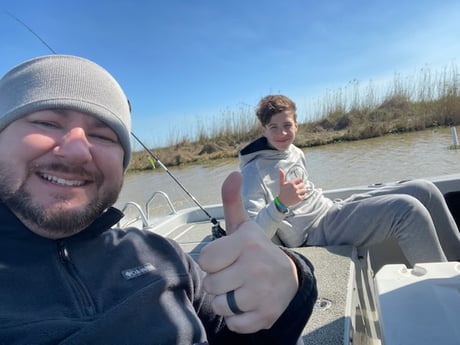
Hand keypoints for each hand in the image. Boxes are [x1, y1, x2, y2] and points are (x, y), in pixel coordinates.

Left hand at [199, 171, 298, 332]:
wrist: (288, 279)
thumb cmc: (256, 251)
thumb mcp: (244, 226)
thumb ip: (232, 201)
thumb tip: (232, 173)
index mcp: (247, 243)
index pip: (206, 261)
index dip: (213, 262)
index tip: (227, 258)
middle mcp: (256, 267)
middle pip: (211, 285)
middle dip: (218, 282)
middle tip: (234, 275)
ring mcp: (262, 293)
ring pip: (220, 305)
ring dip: (225, 301)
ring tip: (240, 289)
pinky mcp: (266, 316)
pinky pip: (233, 323)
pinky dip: (237, 318)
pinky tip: (248, 304)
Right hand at [278, 168, 306, 206]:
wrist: (282, 201)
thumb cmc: (282, 192)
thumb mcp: (282, 183)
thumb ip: (282, 176)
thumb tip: (280, 169)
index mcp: (291, 183)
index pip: (300, 179)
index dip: (299, 181)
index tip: (296, 183)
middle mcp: (295, 188)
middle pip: (303, 184)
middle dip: (300, 186)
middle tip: (297, 188)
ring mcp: (297, 193)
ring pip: (305, 189)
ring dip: (302, 191)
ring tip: (298, 192)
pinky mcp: (299, 198)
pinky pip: (304, 195)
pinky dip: (303, 195)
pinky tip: (298, 195)